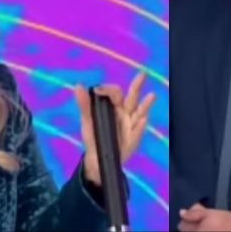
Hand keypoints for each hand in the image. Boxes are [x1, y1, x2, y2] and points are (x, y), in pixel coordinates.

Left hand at [75, 71, 155, 185]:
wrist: (97, 158)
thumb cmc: (94, 135)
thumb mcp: (87, 120)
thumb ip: (84, 104)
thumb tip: (78, 85)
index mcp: (115, 106)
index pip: (115, 93)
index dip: (108, 89)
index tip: (97, 90)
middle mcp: (126, 113)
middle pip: (133, 97)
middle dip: (138, 86)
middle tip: (143, 73)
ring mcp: (131, 125)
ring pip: (140, 112)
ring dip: (146, 105)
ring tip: (152, 95)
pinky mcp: (133, 139)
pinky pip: (137, 131)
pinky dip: (140, 126)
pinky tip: (142, 120)